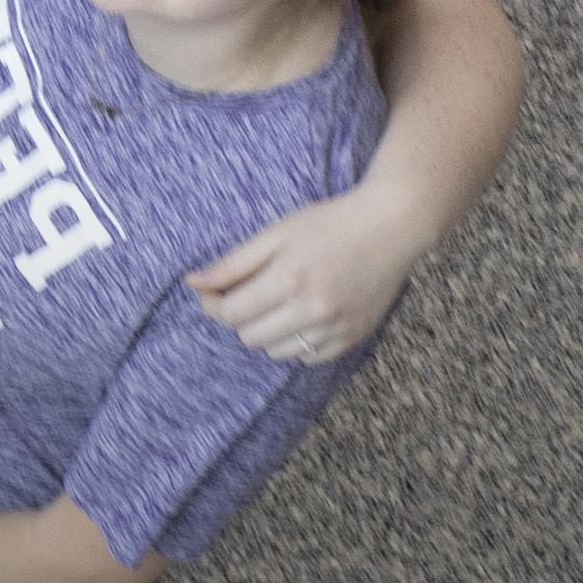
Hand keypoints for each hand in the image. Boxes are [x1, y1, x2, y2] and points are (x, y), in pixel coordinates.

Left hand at [190, 184, 436, 363]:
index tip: (211, 292)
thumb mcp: (274, 235)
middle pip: (251, 337)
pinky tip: (299, 317)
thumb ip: (232, 264)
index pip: (232, 314)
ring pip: (278, 352)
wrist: (390, 228)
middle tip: (244, 296)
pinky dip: (296, 343)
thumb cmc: (328, 225)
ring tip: (274, 305)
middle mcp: (314, 311)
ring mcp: (337, 328)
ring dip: (266, 333)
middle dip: (238, 319)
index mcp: (289, 281)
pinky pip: (309, 357)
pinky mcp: (355, 337)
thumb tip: (193, 283)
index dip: (212, 305)